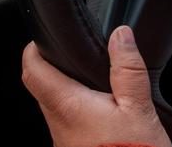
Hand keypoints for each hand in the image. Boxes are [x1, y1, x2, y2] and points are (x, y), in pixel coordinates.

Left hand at [22, 26, 171, 146]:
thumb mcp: (138, 108)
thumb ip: (127, 69)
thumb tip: (121, 36)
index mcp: (68, 106)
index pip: (32, 70)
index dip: (33, 50)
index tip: (42, 38)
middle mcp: (58, 126)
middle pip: (41, 89)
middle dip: (52, 69)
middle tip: (70, 55)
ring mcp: (64, 143)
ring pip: (54, 110)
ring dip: (67, 93)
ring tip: (91, 81)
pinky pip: (67, 127)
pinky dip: (78, 113)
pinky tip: (100, 112)